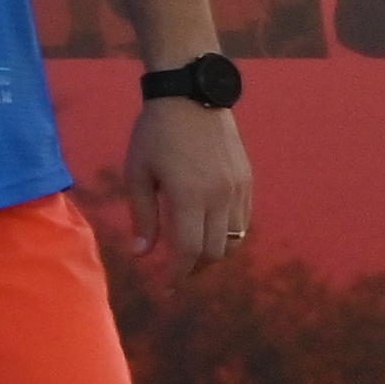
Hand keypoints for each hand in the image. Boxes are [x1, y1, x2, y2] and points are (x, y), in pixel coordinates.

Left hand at [118, 94, 252, 261]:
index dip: (177, 274)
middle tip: (175, 275)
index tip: (166, 286)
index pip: (188, 251)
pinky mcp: (247, 181)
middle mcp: (220, 196)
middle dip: (194, 269)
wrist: (192, 96)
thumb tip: (142, 253)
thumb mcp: (138, 173)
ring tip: (191, 258)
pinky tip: (209, 234)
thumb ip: (143, 215)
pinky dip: (228, 236)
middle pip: (213, 252)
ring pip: (233, 240)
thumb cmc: (155, 134)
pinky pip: (243, 221)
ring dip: (213, 255)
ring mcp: (238, 189)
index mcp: (189, 196)